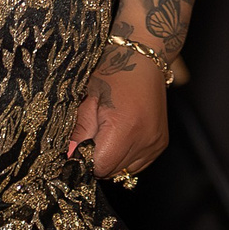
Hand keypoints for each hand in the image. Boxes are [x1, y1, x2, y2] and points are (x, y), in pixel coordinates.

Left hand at [66, 37, 169, 180]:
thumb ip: (78, 134)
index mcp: (126, 128)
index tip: (78, 146)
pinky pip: (137, 164)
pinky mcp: (161, 143)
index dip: (85, 160)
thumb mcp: (88, 100)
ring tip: (107, 133)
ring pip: (124, 170)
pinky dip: (125, 156)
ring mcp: (156, 143)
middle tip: (91, 135)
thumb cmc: (114, 72)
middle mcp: (145, 139)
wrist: (143, 58)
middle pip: (112, 171)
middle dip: (97, 158)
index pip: (100, 167)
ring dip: (112, 158)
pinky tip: (120, 136)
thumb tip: (67, 158)